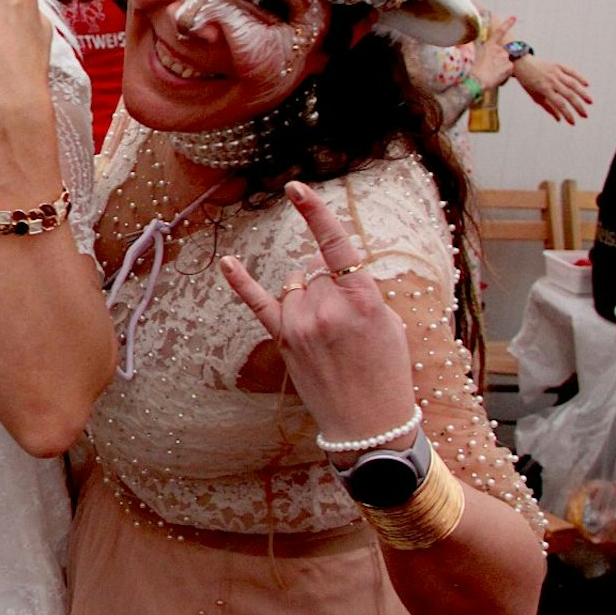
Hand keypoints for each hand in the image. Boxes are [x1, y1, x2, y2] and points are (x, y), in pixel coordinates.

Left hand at [220, 182, 417, 457]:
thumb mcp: (388, 323)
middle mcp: (327, 309)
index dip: (315, 213)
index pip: (336, 245)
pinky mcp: (284, 341)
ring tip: (331, 334)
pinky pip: (258, 304)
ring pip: (297, 286)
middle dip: (330, 284)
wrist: (370, 425)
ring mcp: (301, 325)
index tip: (295, 189)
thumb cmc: (387, 372)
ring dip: (309, 297)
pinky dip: (242, 283)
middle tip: (349, 323)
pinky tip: (228, 263)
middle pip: (316, 270)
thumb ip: (357, 289)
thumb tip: (326, 266)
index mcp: (363, 300)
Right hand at [469, 16, 514, 90]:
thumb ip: (477, 49)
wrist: (476, 80)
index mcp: (488, 45)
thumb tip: (467, 45)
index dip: (507, 24)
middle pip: (503, 53)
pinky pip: (509, 70)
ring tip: (491, 74)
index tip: (514, 17)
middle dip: (499, 60)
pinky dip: (505, 74)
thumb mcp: (472, 55)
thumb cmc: (471, 70)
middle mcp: (498, 49)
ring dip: (501, 68)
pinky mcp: (509, 66)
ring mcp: (504, 57)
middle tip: (489, 69)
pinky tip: (496, 77)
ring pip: (506, 62)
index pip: (499, 32)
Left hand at [511, 55, 591, 123]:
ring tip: (590, 102)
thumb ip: (548, 107)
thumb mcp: (535, 96)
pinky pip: (572, 71)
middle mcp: (551, 80)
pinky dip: (580, 77)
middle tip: (585, 116)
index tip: (573, 123)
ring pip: (573, 83)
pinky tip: (587, 85)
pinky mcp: (558, 64)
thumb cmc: (528, 82)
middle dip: (578, 106)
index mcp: (543, 89)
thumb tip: (560, 119)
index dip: (567, 114)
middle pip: (568, 95)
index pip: (559, 104)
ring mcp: (555, 72)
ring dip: (583, 93)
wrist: (521, 63)